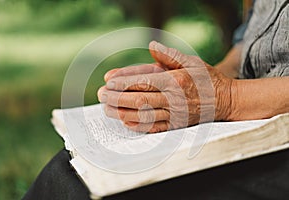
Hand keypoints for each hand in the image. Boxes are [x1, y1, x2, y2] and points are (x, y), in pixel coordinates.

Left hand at [98, 41, 232, 132]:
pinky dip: (137, 125)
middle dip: (117, 98)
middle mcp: (174, 99)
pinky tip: (124, 121)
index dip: (124, 83)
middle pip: (139, 100)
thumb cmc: (207, 79)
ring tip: (106, 109)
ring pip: (144, 116)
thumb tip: (152, 47)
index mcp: (176, 81)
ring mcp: (175, 115)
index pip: (144, 82)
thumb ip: (170, 55)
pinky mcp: (176, 125)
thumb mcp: (192, 61)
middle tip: (101, 95)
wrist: (225, 100)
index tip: (108, 82)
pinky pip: (154, 128)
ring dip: (122, 113)